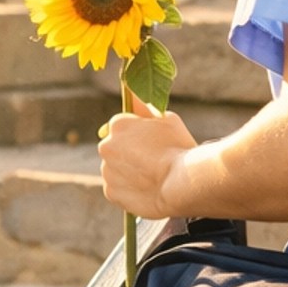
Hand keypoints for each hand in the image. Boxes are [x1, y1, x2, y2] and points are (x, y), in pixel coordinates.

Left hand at [98, 98, 196, 218]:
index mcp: (118, 125)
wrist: (181, 184)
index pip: (122, 125)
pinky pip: (118, 188)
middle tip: (153, 159)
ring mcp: (107, 170)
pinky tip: (147, 189)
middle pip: (116, 147)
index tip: (152, 141)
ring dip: (128, 170)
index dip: (138, 133)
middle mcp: (106, 146)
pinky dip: (129, 189)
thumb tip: (133, 94)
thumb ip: (145, 107)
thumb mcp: (166, 118)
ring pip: (116, 168)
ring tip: (152, 176)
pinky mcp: (111, 192)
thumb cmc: (178, 147)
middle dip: (129, 152)